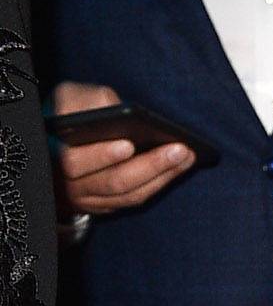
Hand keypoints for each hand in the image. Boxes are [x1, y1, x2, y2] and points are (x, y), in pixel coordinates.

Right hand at [51, 81, 193, 216]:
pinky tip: (179, 167)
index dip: (101, 156)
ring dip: (162, 176)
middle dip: (149, 166)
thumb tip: (114, 107)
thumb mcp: (66, 100)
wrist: (53, 150)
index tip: (128, 145)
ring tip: (187, 156)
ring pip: (129, 194)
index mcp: (52, 155)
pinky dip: (158, 183)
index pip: (74, 162)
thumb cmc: (66, 116)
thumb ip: (84, 100)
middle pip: (113, 182)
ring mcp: (89, 199)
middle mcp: (70, 185)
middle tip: (180, 149)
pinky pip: (135, 199)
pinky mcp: (105, 206)